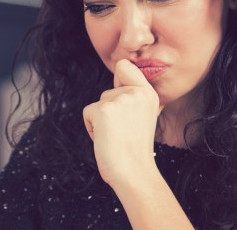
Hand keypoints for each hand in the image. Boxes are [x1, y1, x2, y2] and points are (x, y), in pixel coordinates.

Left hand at [83, 59, 161, 185]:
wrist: (133, 171)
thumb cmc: (135, 147)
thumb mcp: (146, 115)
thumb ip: (136, 97)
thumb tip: (123, 74)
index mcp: (148, 93)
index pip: (124, 66)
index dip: (117, 79)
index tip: (120, 97)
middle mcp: (136, 93)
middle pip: (107, 91)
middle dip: (109, 110)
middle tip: (123, 131)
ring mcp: (119, 100)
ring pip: (98, 102)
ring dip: (101, 120)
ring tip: (116, 136)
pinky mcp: (103, 110)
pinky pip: (88, 112)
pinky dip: (91, 127)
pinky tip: (105, 139)